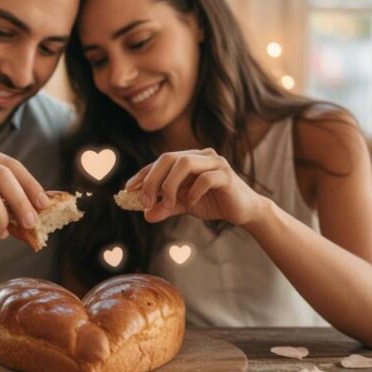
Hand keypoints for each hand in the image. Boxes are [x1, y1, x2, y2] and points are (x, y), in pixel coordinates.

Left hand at [125, 148, 265, 225]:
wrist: (243, 211)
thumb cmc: (212, 203)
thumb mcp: (184, 205)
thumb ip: (166, 207)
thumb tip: (146, 216)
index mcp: (188, 158)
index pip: (160, 161)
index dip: (143, 174)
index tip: (128, 189)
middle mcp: (200, 155)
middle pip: (169, 157)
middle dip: (153, 179)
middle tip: (146, 201)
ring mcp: (215, 162)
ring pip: (185, 163)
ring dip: (171, 185)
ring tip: (169, 204)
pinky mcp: (226, 175)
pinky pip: (205, 178)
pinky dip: (194, 191)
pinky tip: (192, 203)